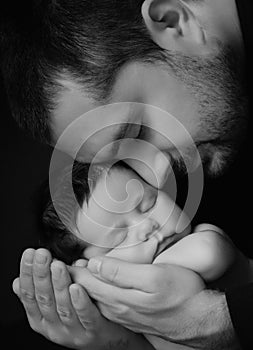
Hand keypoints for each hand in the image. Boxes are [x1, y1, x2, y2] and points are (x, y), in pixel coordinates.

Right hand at [13, 249, 150, 349]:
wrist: (108, 335)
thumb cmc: (81, 312)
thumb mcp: (57, 301)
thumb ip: (43, 290)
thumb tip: (21, 277)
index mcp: (42, 319)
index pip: (30, 295)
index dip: (28, 273)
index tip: (30, 253)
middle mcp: (54, 327)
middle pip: (44, 300)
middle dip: (41, 274)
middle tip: (43, 254)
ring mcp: (73, 332)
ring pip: (63, 307)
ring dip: (59, 284)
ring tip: (57, 265)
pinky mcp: (93, 332)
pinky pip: (86, 317)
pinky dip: (80, 302)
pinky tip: (77, 286)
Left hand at [69, 258, 238, 348]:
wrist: (200, 320)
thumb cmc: (181, 294)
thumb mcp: (154, 277)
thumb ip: (122, 272)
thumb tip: (95, 264)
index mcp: (120, 297)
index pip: (87, 282)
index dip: (72, 270)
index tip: (58, 261)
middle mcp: (119, 308)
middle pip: (89, 292)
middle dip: (73, 279)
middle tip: (59, 266)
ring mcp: (125, 315)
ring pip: (96, 299)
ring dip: (83, 287)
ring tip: (73, 275)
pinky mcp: (133, 317)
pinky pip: (107, 305)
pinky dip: (96, 295)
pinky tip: (97, 290)